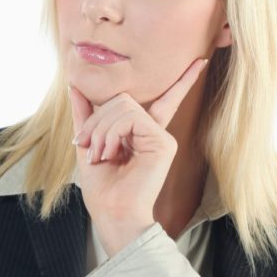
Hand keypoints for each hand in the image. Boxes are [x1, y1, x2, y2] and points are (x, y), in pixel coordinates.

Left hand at [68, 57, 208, 254]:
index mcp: (142, 134)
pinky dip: (111, 132)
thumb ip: (85, 115)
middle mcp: (155, 132)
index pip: (161, 100)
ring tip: (99, 154)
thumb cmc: (102, 189)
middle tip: (85, 145)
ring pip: (125, 104)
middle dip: (96, 119)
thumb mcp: (87, 145)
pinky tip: (110, 153)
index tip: (201, 62)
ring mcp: (161, 136)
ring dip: (100, 128)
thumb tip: (75, 87)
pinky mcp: (163, 142)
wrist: (113, 215)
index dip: (181, 81)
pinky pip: (131, 116)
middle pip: (123, 99)